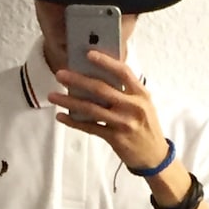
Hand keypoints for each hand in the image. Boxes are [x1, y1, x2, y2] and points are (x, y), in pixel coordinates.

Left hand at [50, 50, 169, 171]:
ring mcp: (123, 123)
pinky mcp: (115, 138)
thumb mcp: (143, 104)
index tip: (88, 54)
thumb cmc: (146, 125)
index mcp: (140, 94)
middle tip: (60, 74)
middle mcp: (132, 107)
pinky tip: (62, 116)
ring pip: (91, 109)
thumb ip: (126, 91)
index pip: (123, 72)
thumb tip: (98, 76)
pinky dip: (74, 122)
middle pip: (101, 89)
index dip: (105, 61)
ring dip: (69, 101)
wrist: (154, 155)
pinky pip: (90, 128)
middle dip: (78, 80)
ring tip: (53, 96)